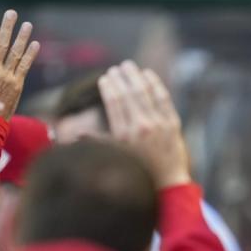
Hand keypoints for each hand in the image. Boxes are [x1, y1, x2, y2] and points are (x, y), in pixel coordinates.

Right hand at [0, 9, 39, 119]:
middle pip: (1, 43)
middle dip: (6, 27)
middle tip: (12, 13)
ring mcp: (7, 77)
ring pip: (15, 53)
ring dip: (22, 37)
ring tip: (27, 24)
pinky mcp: (17, 85)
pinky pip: (25, 66)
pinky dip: (30, 55)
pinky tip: (35, 44)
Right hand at [97, 60, 190, 189]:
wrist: (167, 183)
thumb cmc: (139, 171)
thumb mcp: (116, 158)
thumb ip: (98, 142)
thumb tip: (78, 133)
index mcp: (123, 135)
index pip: (114, 102)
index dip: (109, 87)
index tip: (105, 78)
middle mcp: (140, 127)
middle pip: (129, 93)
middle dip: (121, 77)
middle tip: (117, 68)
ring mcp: (158, 124)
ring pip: (145, 92)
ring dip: (136, 76)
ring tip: (129, 66)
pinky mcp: (172, 124)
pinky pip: (163, 98)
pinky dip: (155, 84)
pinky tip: (148, 74)